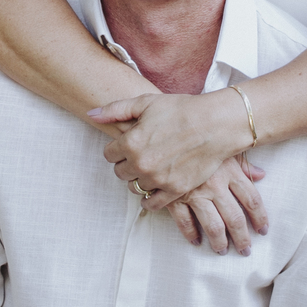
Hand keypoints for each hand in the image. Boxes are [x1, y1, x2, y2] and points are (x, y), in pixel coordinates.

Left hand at [88, 90, 267, 254]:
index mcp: (130, 142)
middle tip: (142, 155)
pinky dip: (151, 198)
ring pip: (135, 187)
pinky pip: (152, 204)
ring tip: (153, 167)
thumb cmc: (181, 109)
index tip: (130, 144)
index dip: (118, 148)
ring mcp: (158, 179)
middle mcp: (141, 163)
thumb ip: (115, 110)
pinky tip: (155, 188)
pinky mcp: (174, 190)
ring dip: (140, 179)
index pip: (109, 155)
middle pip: (120, 173)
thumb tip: (91, 114)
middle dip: (128, 164)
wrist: (215, 124)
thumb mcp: (146, 102)